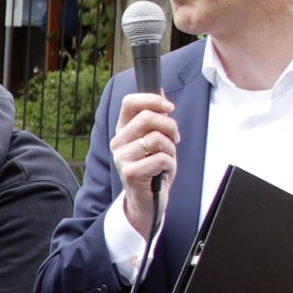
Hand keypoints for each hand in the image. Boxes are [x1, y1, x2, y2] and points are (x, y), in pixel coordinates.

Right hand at [110, 93, 178, 241]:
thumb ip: (157, 117)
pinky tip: (163, 172)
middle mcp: (118, 142)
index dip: (152, 100)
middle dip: (169, 126)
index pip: (129, 102)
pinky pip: (160, 158)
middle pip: (147, 117)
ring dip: (170, 150)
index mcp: (123, 130)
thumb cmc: (153, 169)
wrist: (148, 201)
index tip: (169, 108)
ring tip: (166, 159)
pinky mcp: (130, 173)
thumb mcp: (157, 139)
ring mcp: (122, 158)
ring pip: (156, 139)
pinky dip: (169, 164)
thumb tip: (161, 91)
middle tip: (174, 138)